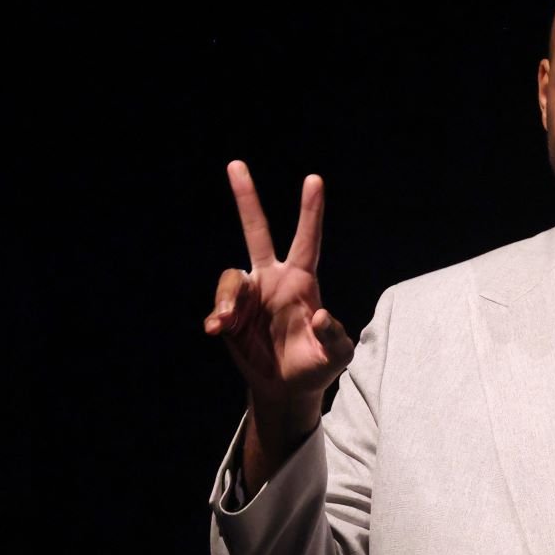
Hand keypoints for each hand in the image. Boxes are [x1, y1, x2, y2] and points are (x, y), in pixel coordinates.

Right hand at [204, 161, 354, 458]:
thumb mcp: (337, 356)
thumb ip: (335, 337)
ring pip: (232, 277)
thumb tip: (320, 315)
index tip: (314, 180)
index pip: (308, 240)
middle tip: (236, 164)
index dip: (310, 211)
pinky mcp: (230, 316)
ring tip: (225, 322)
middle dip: (247, 198)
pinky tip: (217, 331)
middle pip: (257, 232)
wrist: (287, 389)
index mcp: (303, 282)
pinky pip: (219, 307)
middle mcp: (274, 280)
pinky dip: (217, 316)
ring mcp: (250, 296)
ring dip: (228, 298)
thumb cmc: (318, 366)